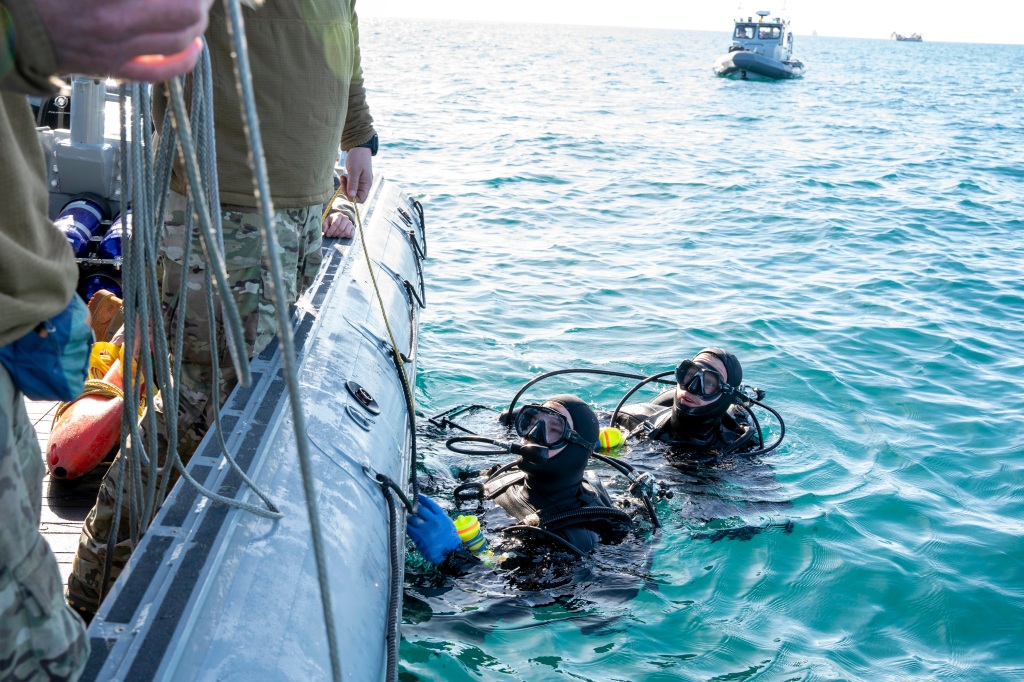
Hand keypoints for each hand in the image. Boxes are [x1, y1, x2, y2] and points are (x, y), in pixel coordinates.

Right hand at [35, 0, 213, 81]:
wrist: (10, 25)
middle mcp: (116, 23)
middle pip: (186, 12)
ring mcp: (117, 50)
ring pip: (180, 41)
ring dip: (197, 22)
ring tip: (197, 7)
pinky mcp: (113, 68)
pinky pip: (160, 71)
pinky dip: (185, 59)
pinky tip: (194, 45)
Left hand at [322, 210, 354, 238]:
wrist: (338, 221)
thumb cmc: (331, 222)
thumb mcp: (326, 222)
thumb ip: (324, 226)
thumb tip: (326, 231)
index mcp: (338, 215)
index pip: (336, 223)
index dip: (331, 230)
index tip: (328, 235)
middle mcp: (346, 218)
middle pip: (341, 228)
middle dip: (335, 234)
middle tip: (332, 236)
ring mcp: (350, 223)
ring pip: (346, 232)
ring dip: (340, 236)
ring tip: (336, 235)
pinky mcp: (353, 228)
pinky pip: (351, 235)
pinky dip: (346, 237)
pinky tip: (341, 235)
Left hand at [343, 147, 372, 202]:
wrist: (359, 147)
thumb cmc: (357, 157)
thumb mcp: (354, 170)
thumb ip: (353, 184)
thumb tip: (351, 196)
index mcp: (366, 184)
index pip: (361, 199)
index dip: (352, 198)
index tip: (345, 190)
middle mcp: (365, 185)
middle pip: (355, 196)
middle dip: (347, 191)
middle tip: (342, 182)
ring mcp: (361, 182)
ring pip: (352, 191)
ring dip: (345, 187)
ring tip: (342, 177)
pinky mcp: (357, 178)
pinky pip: (351, 185)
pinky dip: (346, 183)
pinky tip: (343, 176)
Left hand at [406, 494, 461, 565]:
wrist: (449, 553)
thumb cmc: (451, 541)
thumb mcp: (448, 525)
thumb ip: (439, 518)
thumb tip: (429, 513)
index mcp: (441, 516)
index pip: (430, 503)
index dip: (422, 499)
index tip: (418, 496)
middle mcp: (433, 520)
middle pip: (420, 509)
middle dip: (413, 507)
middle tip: (409, 506)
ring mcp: (425, 528)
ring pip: (413, 518)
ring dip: (409, 517)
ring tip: (406, 517)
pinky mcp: (419, 536)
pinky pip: (409, 528)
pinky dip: (406, 526)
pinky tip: (405, 525)